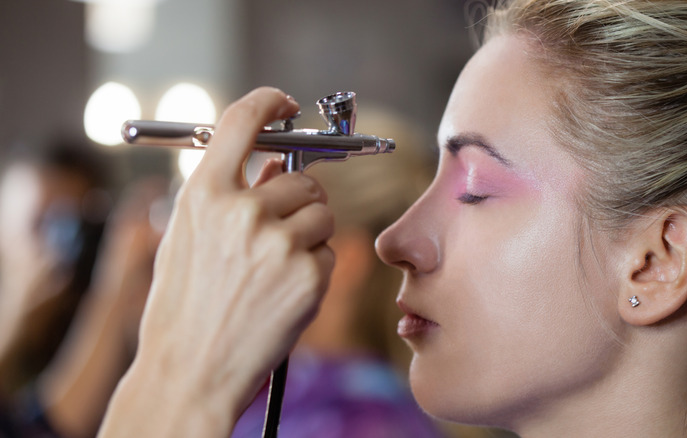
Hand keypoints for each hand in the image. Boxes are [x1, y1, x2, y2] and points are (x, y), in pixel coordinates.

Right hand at [100, 87, 334, 437]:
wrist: (191, 369)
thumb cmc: (185, 305)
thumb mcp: (189, 238)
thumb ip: (229, 194)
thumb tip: (276, 166)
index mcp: (204, 195)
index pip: (242, 120)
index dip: (269, 104)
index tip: (285, 105)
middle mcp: (242, 212)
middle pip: (300, 178)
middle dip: (298, 200)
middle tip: (280, 230)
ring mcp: (278, 243)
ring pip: (322, 213)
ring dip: (309, 233)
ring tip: (276, 268)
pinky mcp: (309, 275)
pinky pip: (328, 252)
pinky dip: (314, 268)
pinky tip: (284, 292)